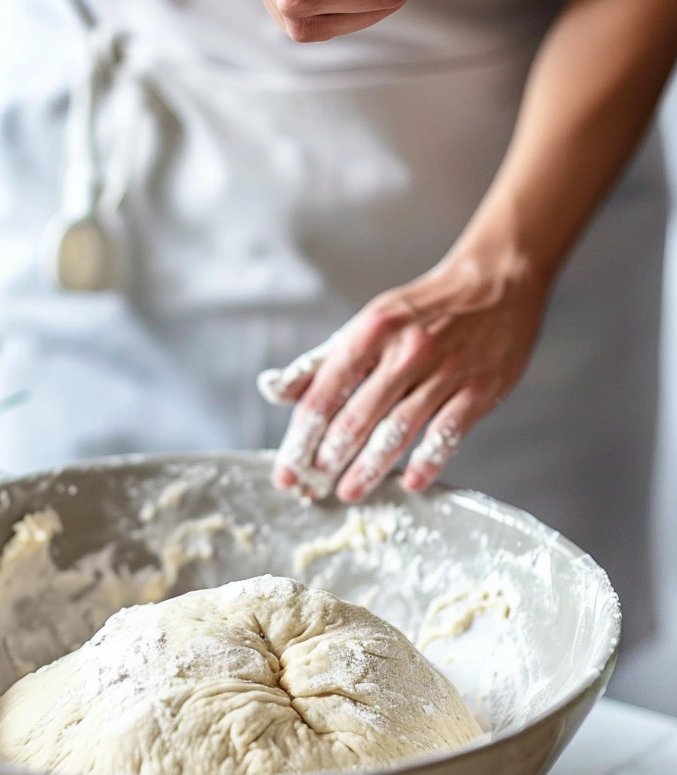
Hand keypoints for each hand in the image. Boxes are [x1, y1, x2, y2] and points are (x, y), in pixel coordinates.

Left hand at [267, 247, 549, 499]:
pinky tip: (410, 482)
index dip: (300, 439)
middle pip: (356, 419)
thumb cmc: (425, 309)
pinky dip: (426, 462)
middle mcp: (406, 352)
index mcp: (371, 332)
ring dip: (369, 469)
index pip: (323, 396)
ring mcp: (445, 372)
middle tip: (314, 486)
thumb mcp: (369, 324)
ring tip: (349, 491)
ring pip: (397, 432)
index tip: (287, 470)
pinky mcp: (479, 390)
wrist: (500, 282)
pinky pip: (446, 434)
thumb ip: (321, 361)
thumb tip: (275, 391)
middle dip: (329, 460)